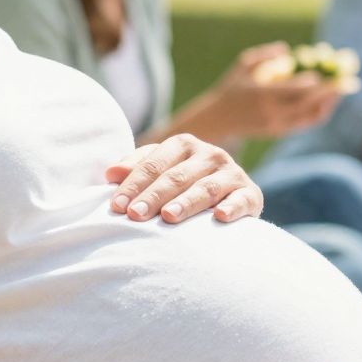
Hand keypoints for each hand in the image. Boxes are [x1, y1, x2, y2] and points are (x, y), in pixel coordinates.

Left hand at [107, 134, 261, 223]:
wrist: (229, 198)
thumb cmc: (183, 188)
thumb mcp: (160, 173)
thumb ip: (136, 170)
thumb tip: (110, 174)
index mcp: (184, 145)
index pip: (154, 164)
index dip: (134, 184)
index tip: (116, 206)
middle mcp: (210, 154)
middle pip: (177, 176)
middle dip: (154, 196)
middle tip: (135, 215)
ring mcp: (232, 173)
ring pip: (206, 188)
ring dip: (186, 203)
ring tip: (168, 217)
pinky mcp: (251, 194)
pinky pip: (242, 200)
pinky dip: (232, 207)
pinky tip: (219, 216)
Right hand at [202, 42, 345, 139]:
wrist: (218, 121)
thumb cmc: (231, 88)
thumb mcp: (242, 66)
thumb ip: (264, 56)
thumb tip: (286, 49)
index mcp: (262, 95)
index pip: (293, 90)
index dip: (312, 83)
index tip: (327, 73)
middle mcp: (272, 113)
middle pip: (308, 104)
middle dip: (330, 93)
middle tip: (347, 81)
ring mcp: (277, 125)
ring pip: (310, 117)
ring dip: (328, 104)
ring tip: (342, 90)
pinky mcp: (280, 132)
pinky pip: (305, 123)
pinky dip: (319, 112)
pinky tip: (329, 101)